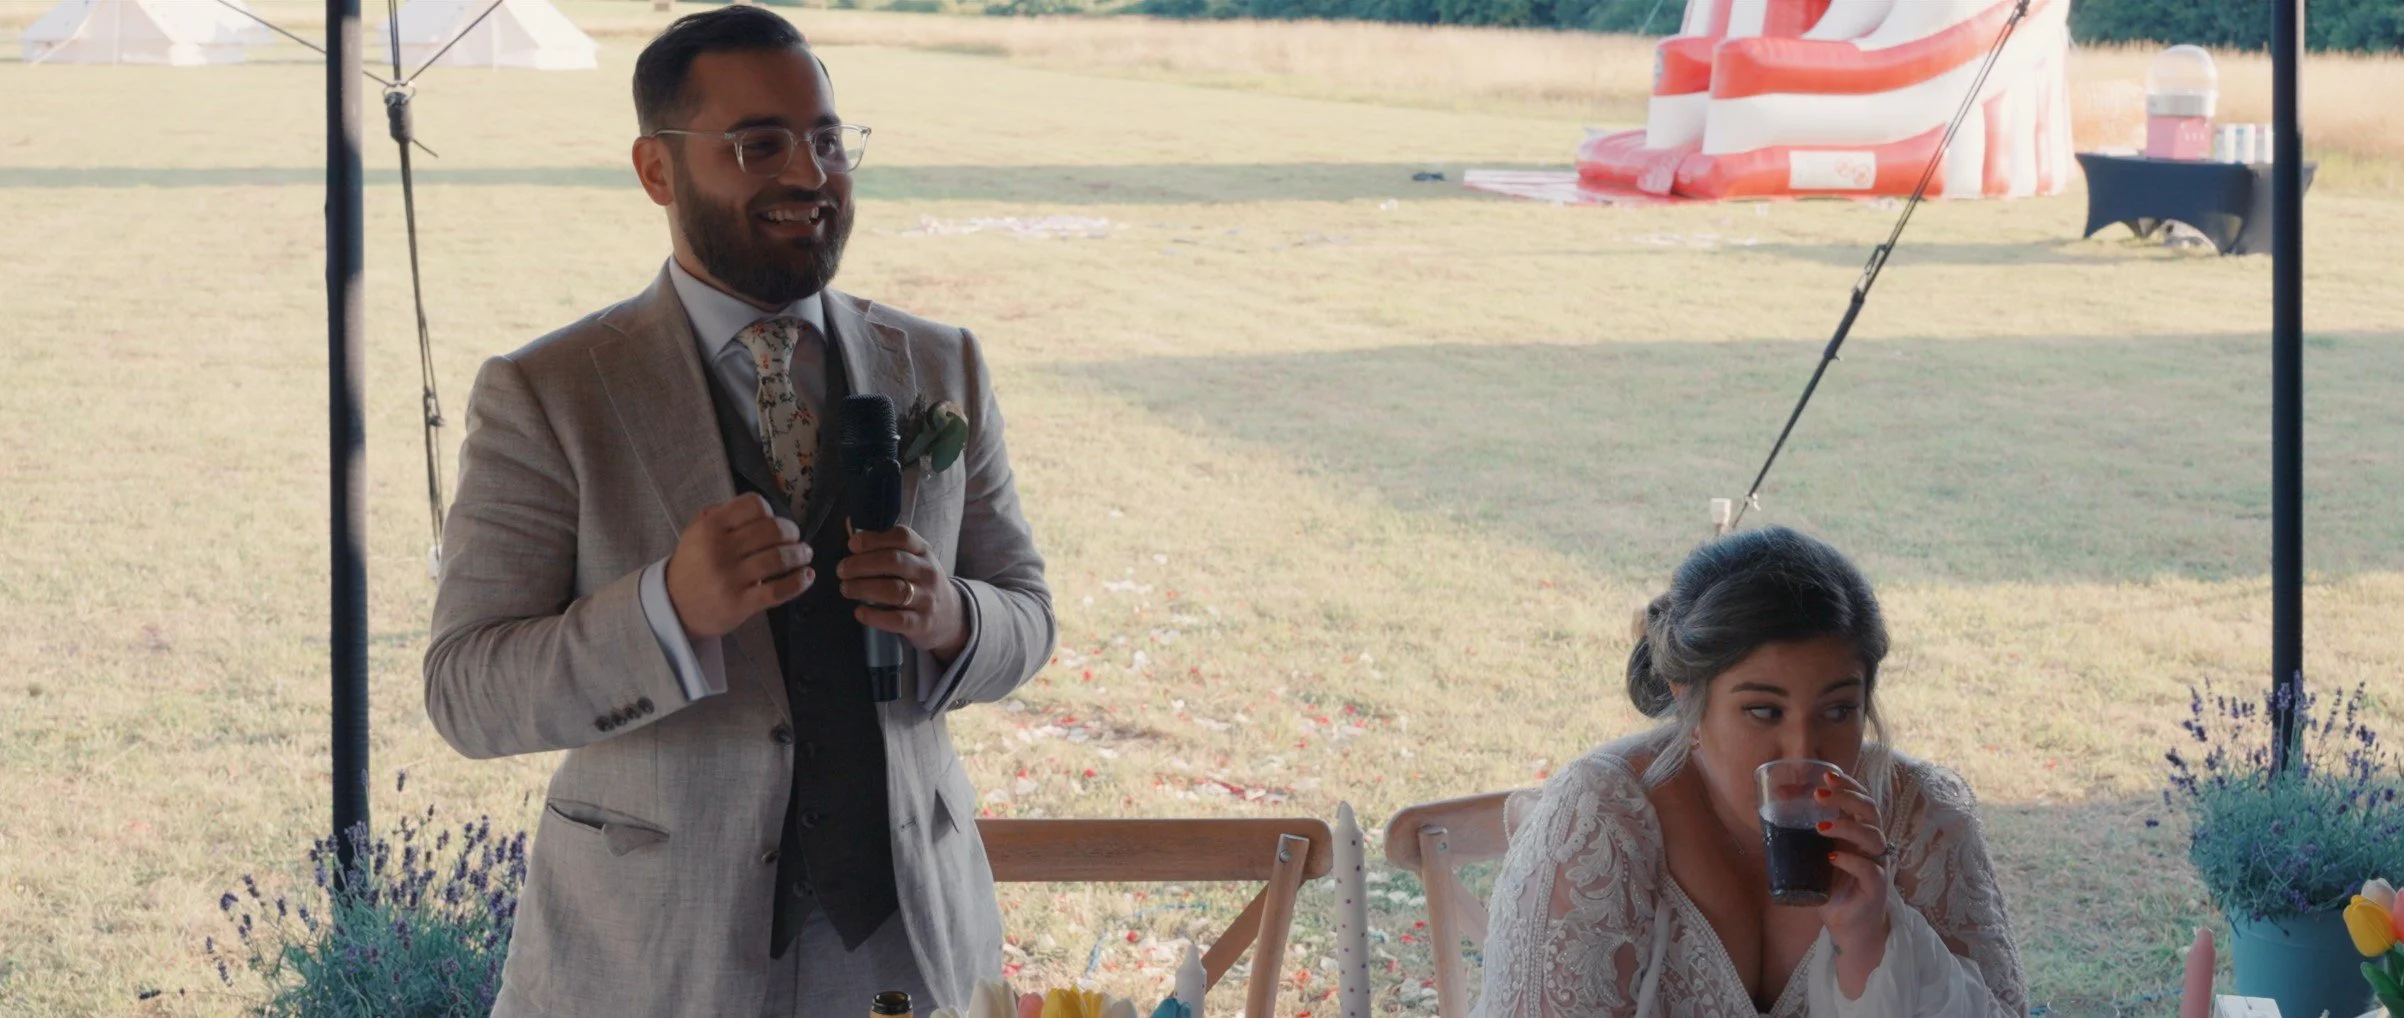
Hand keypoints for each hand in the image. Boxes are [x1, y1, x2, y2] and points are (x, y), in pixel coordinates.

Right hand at [665, 494, 812, 641]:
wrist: (674, 607)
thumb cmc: (692, 566)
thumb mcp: (695, 533)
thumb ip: (721, 514)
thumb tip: (759, 509)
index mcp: (710, 527)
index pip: (753, 506)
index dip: (770, 512)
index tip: (774, 522)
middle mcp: (719, 549)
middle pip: (772, 530)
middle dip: (792, 532)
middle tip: (796, 539)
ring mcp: (730, 578)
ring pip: (778, 559)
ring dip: (799, 555)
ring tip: (804, 555)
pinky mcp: (740, 603)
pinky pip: (778, 590)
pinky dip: (798, 582)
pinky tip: (807, 577)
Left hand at [838, 526, 966, 662]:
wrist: (949, 617)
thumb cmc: (920, 584)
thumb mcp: (914, 561)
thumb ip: (888, 550)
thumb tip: (854, 543)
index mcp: (923, 552)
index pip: (902, 537)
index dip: (874, 539)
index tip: (852, 545)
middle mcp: (928, 573)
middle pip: (893, 561)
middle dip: (861, 564)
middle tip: (842, 570)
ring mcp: (927, 599)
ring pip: (893, 590)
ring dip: (863, 588)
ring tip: (846, 589)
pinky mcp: (921, 623)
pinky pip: (896, 619)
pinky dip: (873, 616)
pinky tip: (859, 612)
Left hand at [1815, 768, 1892, 996]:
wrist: (1849, 927)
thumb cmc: (1833, 886)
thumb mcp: (1815, 855)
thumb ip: (1803, 832)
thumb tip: (1772, 802)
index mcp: (1859, 832)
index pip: (1860, 799)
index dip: (1847, 785)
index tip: (1825, 775)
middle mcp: (1872, 844)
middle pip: (1870, 811)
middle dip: (1846, 798)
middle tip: (1819, 795)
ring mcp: (1877, 865)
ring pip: (1872, 837)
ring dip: (1846, 827)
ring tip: (1820, 826)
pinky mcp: (1876, 888)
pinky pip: (1869, 870)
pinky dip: (1852, 861)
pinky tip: (1833, 857)